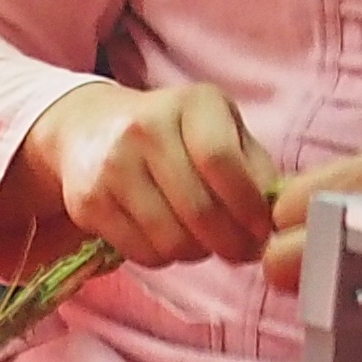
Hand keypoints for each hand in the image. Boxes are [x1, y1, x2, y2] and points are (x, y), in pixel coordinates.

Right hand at [7, 78, 277, 269]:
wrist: (88, 129)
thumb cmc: (171, 133)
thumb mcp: (217, 128)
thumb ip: (252, 164)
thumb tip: (273, 215)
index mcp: (190, 103)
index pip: (222, 161)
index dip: (247, 206)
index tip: (261, 230)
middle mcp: (146, 128)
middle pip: (198, 209)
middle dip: (229, 242)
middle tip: (241, 252)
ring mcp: (113, 166)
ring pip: (171, 239)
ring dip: (197, 253)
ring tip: (203, 242)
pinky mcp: (90, 203)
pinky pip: (142, 253)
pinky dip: (164, 257)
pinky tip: (168, 239)